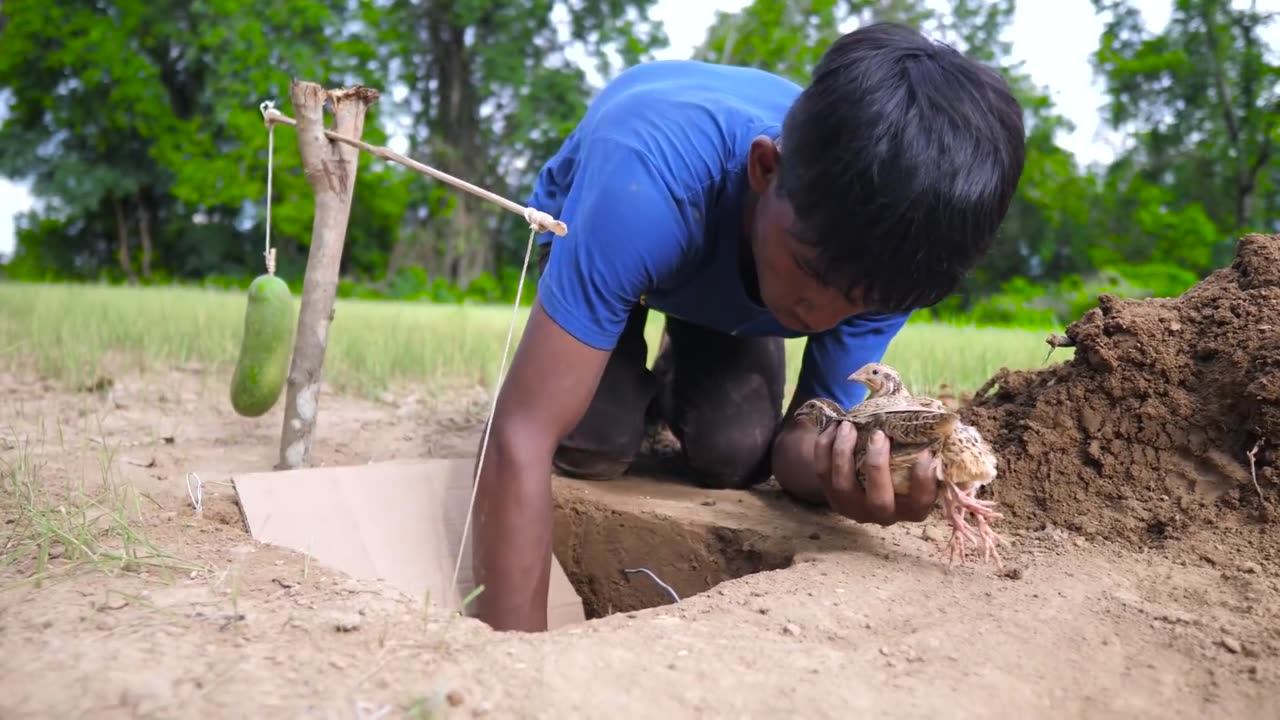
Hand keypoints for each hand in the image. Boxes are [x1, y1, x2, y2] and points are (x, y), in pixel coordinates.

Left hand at [812, 420, 936, 525]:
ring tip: (849, 425)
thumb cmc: (902, 459)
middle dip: (877, 465)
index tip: (927, 452)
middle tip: (880, 434)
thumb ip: (926, 444)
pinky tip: (834, 427)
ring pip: (844, 486)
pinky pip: (822, 472)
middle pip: (879, 500)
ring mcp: (853, 507)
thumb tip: (942, 419)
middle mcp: (882, 514)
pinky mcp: (830, 495)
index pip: (920, 503)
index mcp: (911, 507)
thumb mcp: (917, 456)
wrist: (864, 473)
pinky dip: (824, 448)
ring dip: (844, 453)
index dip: (924, 480)